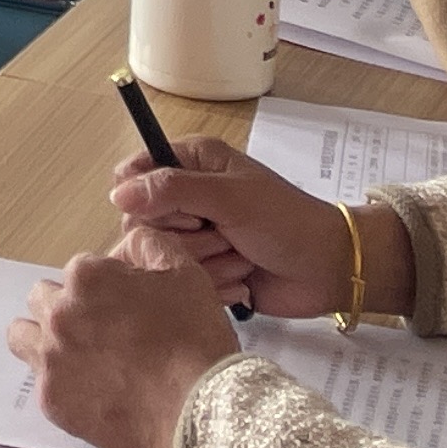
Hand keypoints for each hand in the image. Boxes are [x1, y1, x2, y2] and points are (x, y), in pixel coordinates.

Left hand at [5, 252, 243, 447]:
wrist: (201, 412)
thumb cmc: (196, 346)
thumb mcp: (186, 274)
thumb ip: (149, 245)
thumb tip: (128, 242)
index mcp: (86, 277)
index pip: (79, 270)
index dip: (104, 286)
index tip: (122, 306)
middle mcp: (60, 314)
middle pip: (44, 298)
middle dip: (68, 308)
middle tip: (101, 330)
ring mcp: (51, 359)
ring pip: (24, 336)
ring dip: (45, 339)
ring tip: (80, 355)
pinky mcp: (52, 400)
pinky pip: (41, 381)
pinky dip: (62, 383)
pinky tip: (93, 390)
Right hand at [106, 138, 399, 320]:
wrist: (330, 269)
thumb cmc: (285, 221)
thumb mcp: (230, 197)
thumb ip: (172, 190)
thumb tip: (116, 193)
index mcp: (193, 162)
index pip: (137, 174)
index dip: (146, 198)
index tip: (180, 211)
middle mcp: (190, 196)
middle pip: (144, 221)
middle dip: (183, 236)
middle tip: (219, 236)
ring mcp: (197, 235)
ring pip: (163, 255)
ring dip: (203, 263)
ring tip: (238, 259)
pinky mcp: (206, 270)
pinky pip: (183, 282)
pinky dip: (210, 285)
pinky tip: (239, 282)